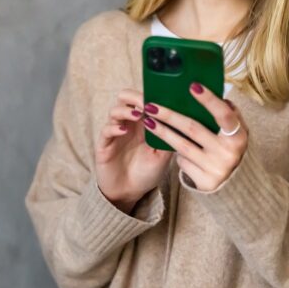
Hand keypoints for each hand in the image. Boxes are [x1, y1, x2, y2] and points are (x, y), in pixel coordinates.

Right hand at [94, 89, 173, 212]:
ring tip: (137, 115)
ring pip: (115, 111)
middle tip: (147, 102)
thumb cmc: (147, 172)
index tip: (162, 94)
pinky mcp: (104, 145)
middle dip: (136, 96)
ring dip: (126, 110)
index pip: (144, 98)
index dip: (151, 94)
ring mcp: (115, 133)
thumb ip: (170, 137)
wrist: (130, 193)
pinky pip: (106, 131)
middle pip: (126, 97)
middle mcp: (129, 123)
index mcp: (144, 122)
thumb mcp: (164, 155)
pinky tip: (123, 130)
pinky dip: (114, 128)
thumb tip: (184, 120)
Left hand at [141, 82, 247, 191]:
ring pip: (182, 146)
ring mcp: (216, 168)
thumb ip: (225, 112)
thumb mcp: (233, 130)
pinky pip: (183, 162)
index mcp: (239, 136)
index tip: (192, 86)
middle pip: (193, 129)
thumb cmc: (227, 146)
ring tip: (148, 121)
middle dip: (170, 116)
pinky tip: (170, 147)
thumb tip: (206, 93)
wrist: (231, 182)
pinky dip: (176, 154)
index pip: (224, 115)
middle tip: (151, 105)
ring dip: (162, 132)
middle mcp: (228, 153)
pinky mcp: (204, 182)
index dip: (209, 100)